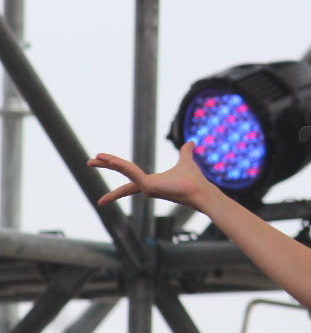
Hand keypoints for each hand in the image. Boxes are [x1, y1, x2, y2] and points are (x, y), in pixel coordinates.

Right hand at [87, 141, 216, 209]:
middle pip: (121, 174)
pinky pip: (132, 174)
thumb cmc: (194, 180)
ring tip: (96, 157)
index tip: (103, 164)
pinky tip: (113, 160)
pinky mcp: (149, 188)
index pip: (129, 176)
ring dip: (111, 163)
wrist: (201, 190)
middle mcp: (146, 186)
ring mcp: (146, 188)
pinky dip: (122, 166)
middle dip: (105, 166)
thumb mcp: (186, 161)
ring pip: (125, 171)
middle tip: (88, 162)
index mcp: (151, 181)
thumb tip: (191, 142)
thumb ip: (186, 152)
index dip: (116, 169)